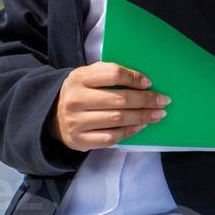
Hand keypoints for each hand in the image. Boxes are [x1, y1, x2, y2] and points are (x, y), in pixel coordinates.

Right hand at [47, 61, 171, 150]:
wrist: (51, 114)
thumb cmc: (79, 90)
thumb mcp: (87, 75)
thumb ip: (108, 73)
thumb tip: (142, 80)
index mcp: (80, 77)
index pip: (112, 74)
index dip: (134, 78)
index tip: (149, 82)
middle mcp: (77, 99)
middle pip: (119, 99)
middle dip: (145, 100)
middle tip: (163, 101)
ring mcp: (77, 122)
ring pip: (117, 119)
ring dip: (142, 117)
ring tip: (158, 115)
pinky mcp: (80, 141)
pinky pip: (111, 137)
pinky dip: (129, 132)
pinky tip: (141, 126)